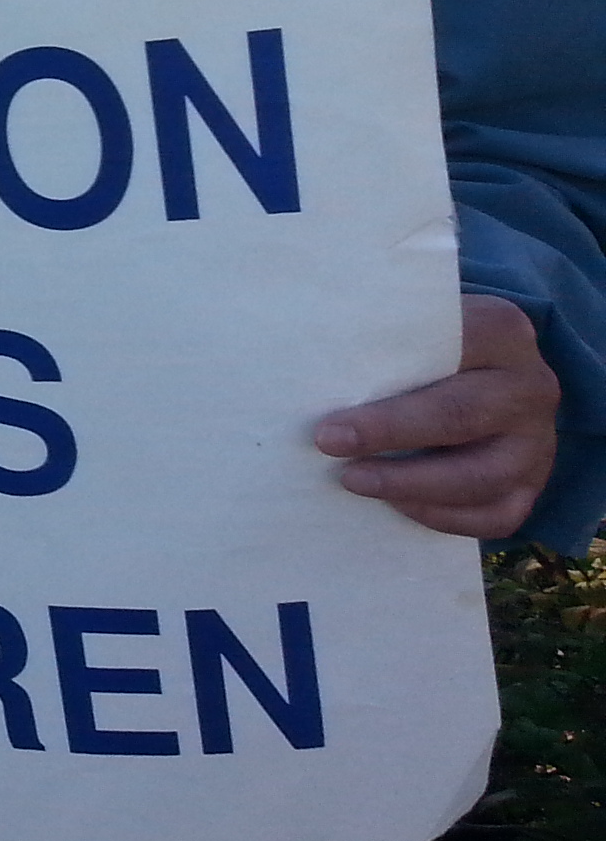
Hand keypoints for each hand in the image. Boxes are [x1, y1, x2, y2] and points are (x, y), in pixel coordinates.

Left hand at [315, 293, 559, 537]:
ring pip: (479, 477)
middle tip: (328, 443)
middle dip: (389, 434)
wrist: (487, 374)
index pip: (451, 354)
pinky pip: (495, 514)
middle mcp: (529, 388)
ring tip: (351, 480)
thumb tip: (303, 362)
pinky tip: (396, 505)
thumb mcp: (416, 324)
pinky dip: (442, 517)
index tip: (332, 416)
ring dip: (409, 484)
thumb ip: (382, 333)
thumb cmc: (429, 346)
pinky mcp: (533, 485)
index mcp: (502, 334)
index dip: (392, 387)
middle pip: (459, 417)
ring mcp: (537, 442)